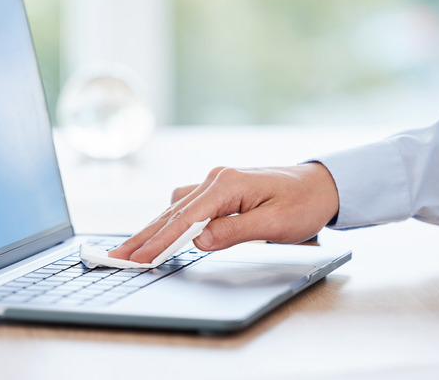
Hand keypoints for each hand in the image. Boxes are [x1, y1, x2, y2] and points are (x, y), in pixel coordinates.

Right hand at [108, 163, 338, 263]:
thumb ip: (234, 231)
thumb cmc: (302, 204)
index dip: (161, 241)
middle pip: (171, 211)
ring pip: (174, 208)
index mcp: (227, 184)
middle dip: (144, 235)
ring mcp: (214, 183)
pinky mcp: (218, 190)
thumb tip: (197, 241)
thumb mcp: (274, 224)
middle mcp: (215, 179)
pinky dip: (168, 222)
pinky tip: (158, 235)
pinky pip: (185, 206)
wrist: (321, 185)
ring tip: (131, 250)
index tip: (140, 258)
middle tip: (117, 256)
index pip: (185, 218)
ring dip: (153, 229)